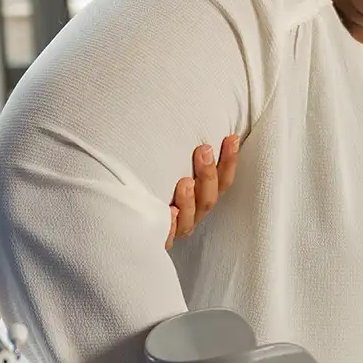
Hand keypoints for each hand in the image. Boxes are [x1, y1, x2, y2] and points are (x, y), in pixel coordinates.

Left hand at [165, 134, 239, 248]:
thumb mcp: (171, 167)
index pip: (222, 180)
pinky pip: (167, 236)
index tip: (231, 139)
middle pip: (209, 198)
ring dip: (189, 200)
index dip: (230, 161)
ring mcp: (177, 227)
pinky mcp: (159, 238)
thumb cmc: (154, 185)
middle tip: (204, 151)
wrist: (130, 217)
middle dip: (208, 174)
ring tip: (185, 182)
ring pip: (190, 218)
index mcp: (202, 196)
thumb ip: (188, 154)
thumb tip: (196, 124)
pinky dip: (170, 224)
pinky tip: (169, 211)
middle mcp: (193, 213)